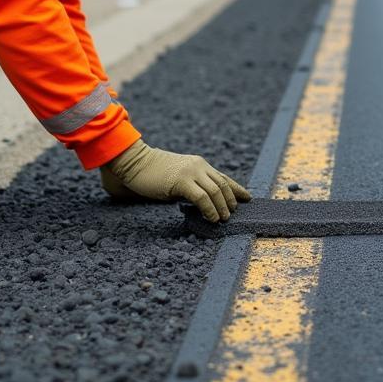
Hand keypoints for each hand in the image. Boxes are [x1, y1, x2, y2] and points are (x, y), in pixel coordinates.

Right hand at [103, 140, 250, 222]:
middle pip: (222, 184)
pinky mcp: (181, 181)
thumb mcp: (178, 177)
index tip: (247, 198)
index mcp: (199, 164)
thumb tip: (204, 202)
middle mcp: (199, 166)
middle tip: (233, 214)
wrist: (135, 163)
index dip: (236, 189)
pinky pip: (202, 197)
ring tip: (224, 219)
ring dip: (222, 207)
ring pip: (215, 191)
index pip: (223, 177)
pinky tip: (211, 218)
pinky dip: (209, 209)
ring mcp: (191, 172)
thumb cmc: (153, 173)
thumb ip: (192, 185)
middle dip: (231, 200)